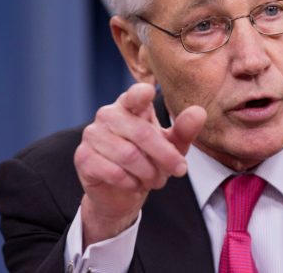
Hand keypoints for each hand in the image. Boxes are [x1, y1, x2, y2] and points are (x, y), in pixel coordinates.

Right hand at [74, 82, 205, 246]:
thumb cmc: (150, 160)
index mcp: (130, 105)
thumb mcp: (173, 145)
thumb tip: (199, 112)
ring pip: (129, 155)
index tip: (150, 92)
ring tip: (156, 179)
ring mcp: (92, 135)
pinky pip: (113, 171)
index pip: (135, 94)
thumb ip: (185, 129)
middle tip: (179, 170)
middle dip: (165, 156)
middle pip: (142, 133)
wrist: (123, 192)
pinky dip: (132, 182)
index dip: (141, 94)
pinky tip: (136, 184)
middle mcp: (108, 115)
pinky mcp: (83, 157)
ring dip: (149, 172)